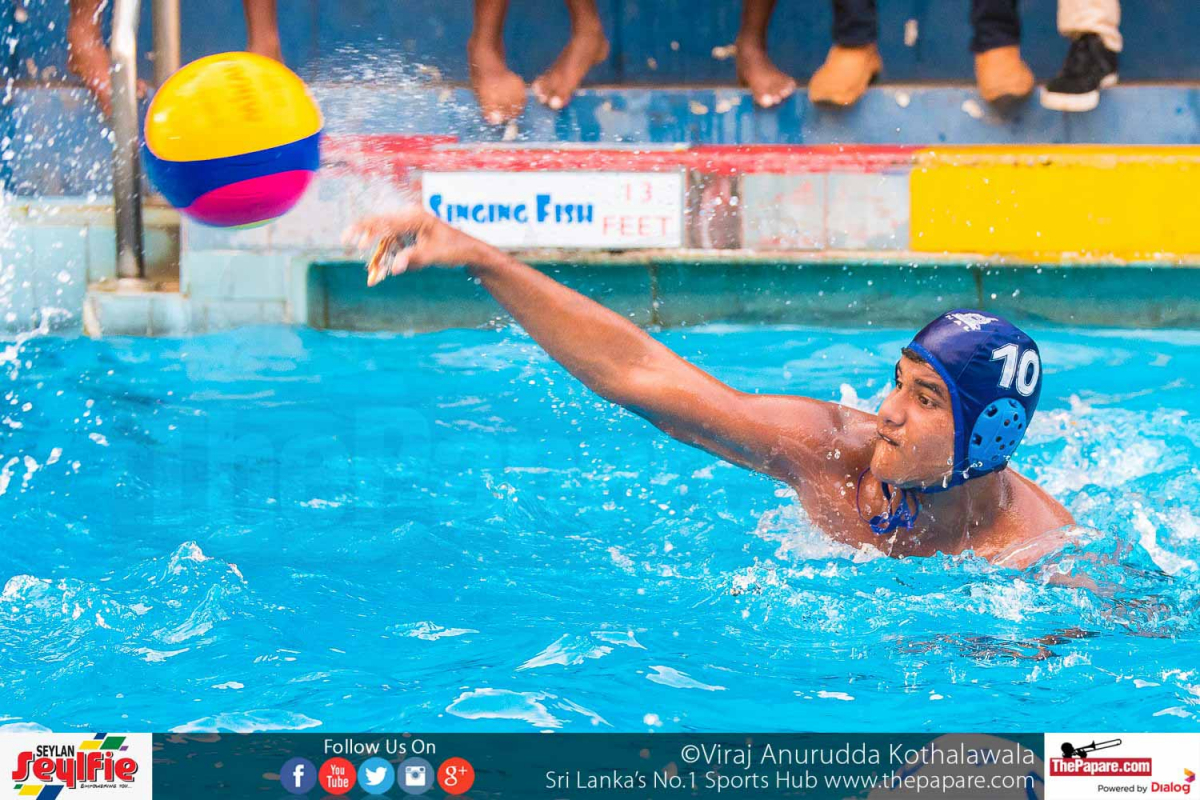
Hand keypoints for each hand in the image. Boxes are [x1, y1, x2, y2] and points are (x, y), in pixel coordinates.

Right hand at [342, 207, 483, 286]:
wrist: (468, 251)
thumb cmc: (454, 249)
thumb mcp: (434, 254)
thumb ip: (413, 258)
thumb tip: (396, 268)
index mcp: (415, 217)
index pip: (386, 222)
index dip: (369, 231)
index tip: (358, 242)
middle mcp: (409, 219)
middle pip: (380, 226)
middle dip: (364, 236)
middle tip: (345, 240)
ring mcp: (408, 229)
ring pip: (385, 242)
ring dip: (378, 260)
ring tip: (372, 278)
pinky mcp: (409, 239)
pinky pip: (392, 249)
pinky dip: (386, 262)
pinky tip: (378, 276)